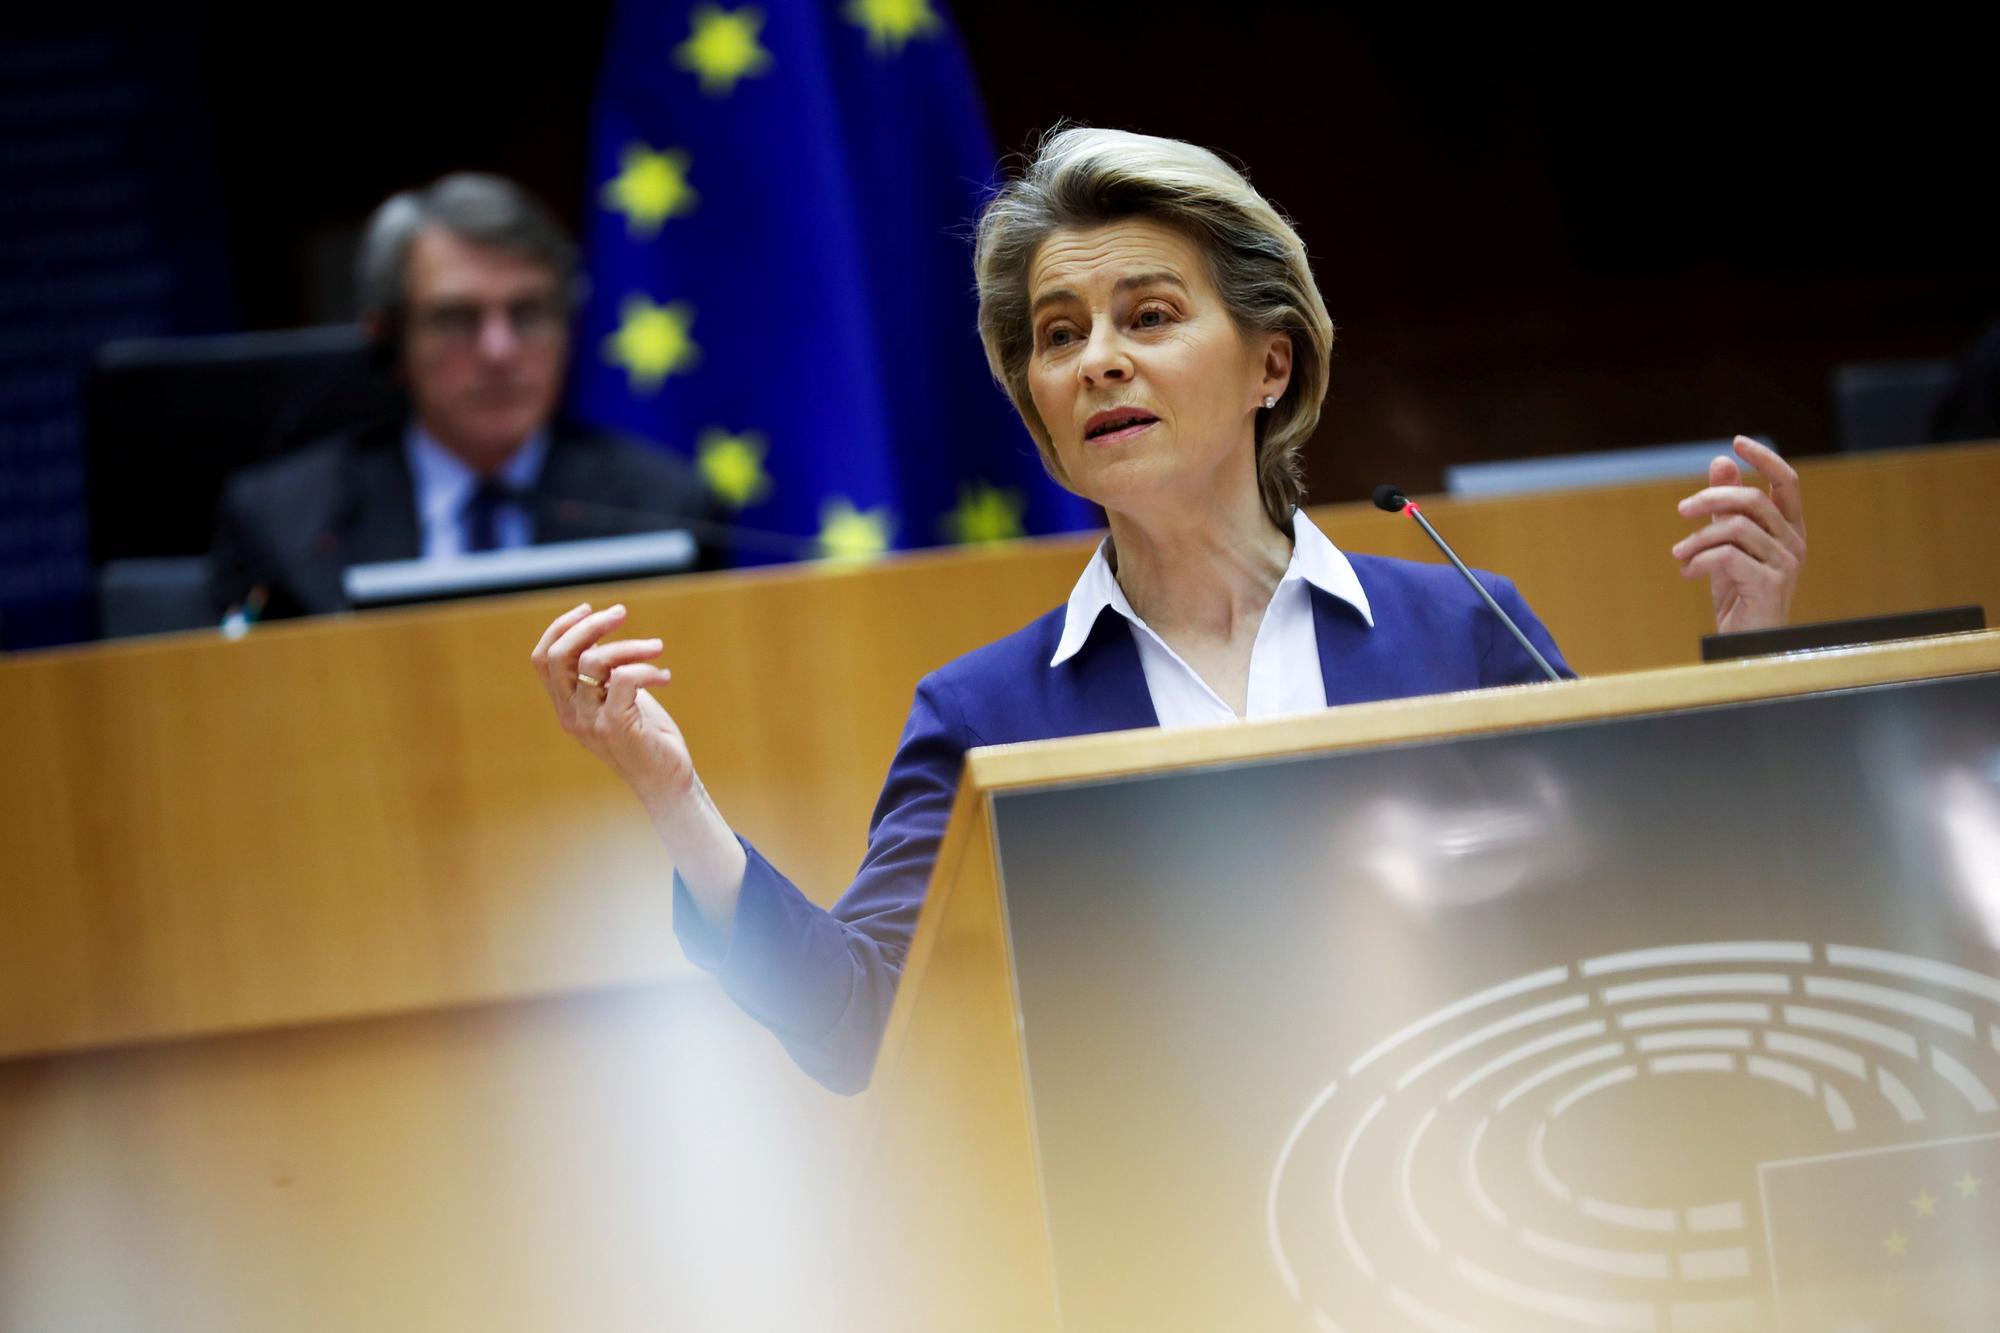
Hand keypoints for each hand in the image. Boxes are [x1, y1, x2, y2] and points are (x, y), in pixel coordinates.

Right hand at [530, 602, 690, 805]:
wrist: (667, 782)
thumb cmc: (646, 736)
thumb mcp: (618, 697)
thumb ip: (603, 671)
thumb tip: (598, 630)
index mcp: (566, 705)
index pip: (542, 659)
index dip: (561, 628)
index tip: (590, 609)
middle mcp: (571, 714)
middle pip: (560, 655)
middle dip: (590, 625)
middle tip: (621, 613)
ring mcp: (591, 722)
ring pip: (595, 661)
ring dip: (631, 645)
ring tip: (657, 648)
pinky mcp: (616, 727)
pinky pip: (625, 678)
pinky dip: (647, 668)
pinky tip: (665, 678)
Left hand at [1672, 436, 1806, 633]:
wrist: (1745, 644)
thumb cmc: (1738, 594)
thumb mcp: (1727, 544)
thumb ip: (1726, 507)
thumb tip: (1721, 462)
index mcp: (1789, 529)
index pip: (1787, 481)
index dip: (1764, 458)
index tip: (1736, 442)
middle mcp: (1794, 542)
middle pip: (1753, 500)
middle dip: (1711, 499)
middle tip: (1682, 510)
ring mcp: (1786, 564)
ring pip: (1736, 528)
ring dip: (1697, 539)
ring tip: (1679, 555)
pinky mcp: (1770, 584)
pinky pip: (1728, 556)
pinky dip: (1699, 560)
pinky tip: (1686, 573)